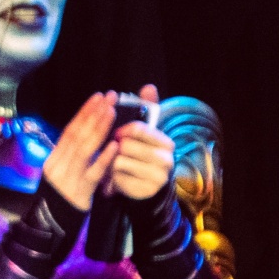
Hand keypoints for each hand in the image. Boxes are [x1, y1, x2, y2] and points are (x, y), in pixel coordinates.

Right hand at [42, 93, 123, 212]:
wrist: (50, 226)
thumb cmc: (61, 199)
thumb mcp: (61, 174)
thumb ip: (71, 157)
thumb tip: (86, 135)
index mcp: (54, 158)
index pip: (70, 130)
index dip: (84, 112)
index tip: (98, 97)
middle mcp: (58, 164)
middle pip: (77, 135)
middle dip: (94, 114)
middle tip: (110, 97)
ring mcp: (67, 178)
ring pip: (84, 149)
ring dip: (99, 129)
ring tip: (113, 112)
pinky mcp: (79, 192)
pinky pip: (93, 173)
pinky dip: (104, 158)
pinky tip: (115, 146)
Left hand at [104, 87, 175, 203]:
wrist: (147, 184)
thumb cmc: (142, 152)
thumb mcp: (145, 131)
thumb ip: (147, 109)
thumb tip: (148, 87)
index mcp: (167, 143)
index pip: (138, 128)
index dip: (122, 129)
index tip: (117, 132)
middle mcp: (166, 161)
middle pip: (127, 145)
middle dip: (116, 146)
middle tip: (114, 149)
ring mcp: (157, 178)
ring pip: (119, 161)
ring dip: (111, 160)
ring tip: (114, 162)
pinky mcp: (144, 191)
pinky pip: (116, 177)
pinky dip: (111, 175)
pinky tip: (115, 174)